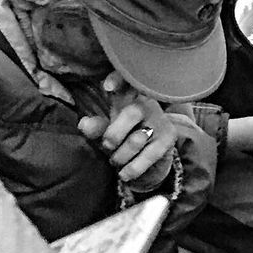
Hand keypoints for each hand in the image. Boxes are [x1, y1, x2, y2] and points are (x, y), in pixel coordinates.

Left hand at [77, 73, 176, 187]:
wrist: (149, 156)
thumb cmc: (123, 137)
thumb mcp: (106, 131)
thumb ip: (96, 127)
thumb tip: (83, 124)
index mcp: (127, 95)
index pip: (125, 81)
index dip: (118, 79)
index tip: (108, 87)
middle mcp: (147, 102)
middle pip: (132, 113)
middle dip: (114, 135)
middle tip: (107, 146)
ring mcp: (160, 119)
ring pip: (137, 139)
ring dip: (120, 156)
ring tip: (115, 160)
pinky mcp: (169, 137)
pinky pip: (148, 155)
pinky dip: (133, 168)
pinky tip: (124, 173)